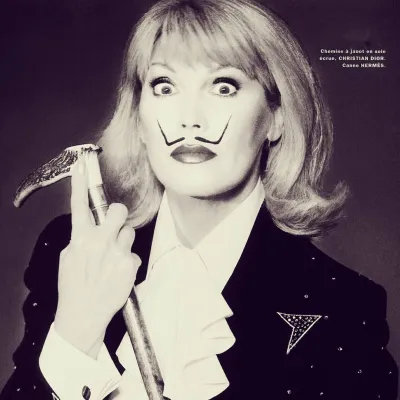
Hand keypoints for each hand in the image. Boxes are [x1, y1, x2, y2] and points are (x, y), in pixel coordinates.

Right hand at [54, 158, 140, 357]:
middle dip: (118, 214)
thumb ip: (80, 239)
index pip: (79, 206)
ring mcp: (116, 252)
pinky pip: (134, 254)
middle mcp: (99, 242)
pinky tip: (119, 273)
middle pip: (118, 210)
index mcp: (80, 239)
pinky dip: (128, 261)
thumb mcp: (69, 259)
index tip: (81, 166)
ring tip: (113, 259)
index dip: (79, 184)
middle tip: (115, 224)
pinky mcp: (130, 264)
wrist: (83, 316)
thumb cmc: (74, 287)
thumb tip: (90, 228)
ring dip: (123, 241)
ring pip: (129, 232)